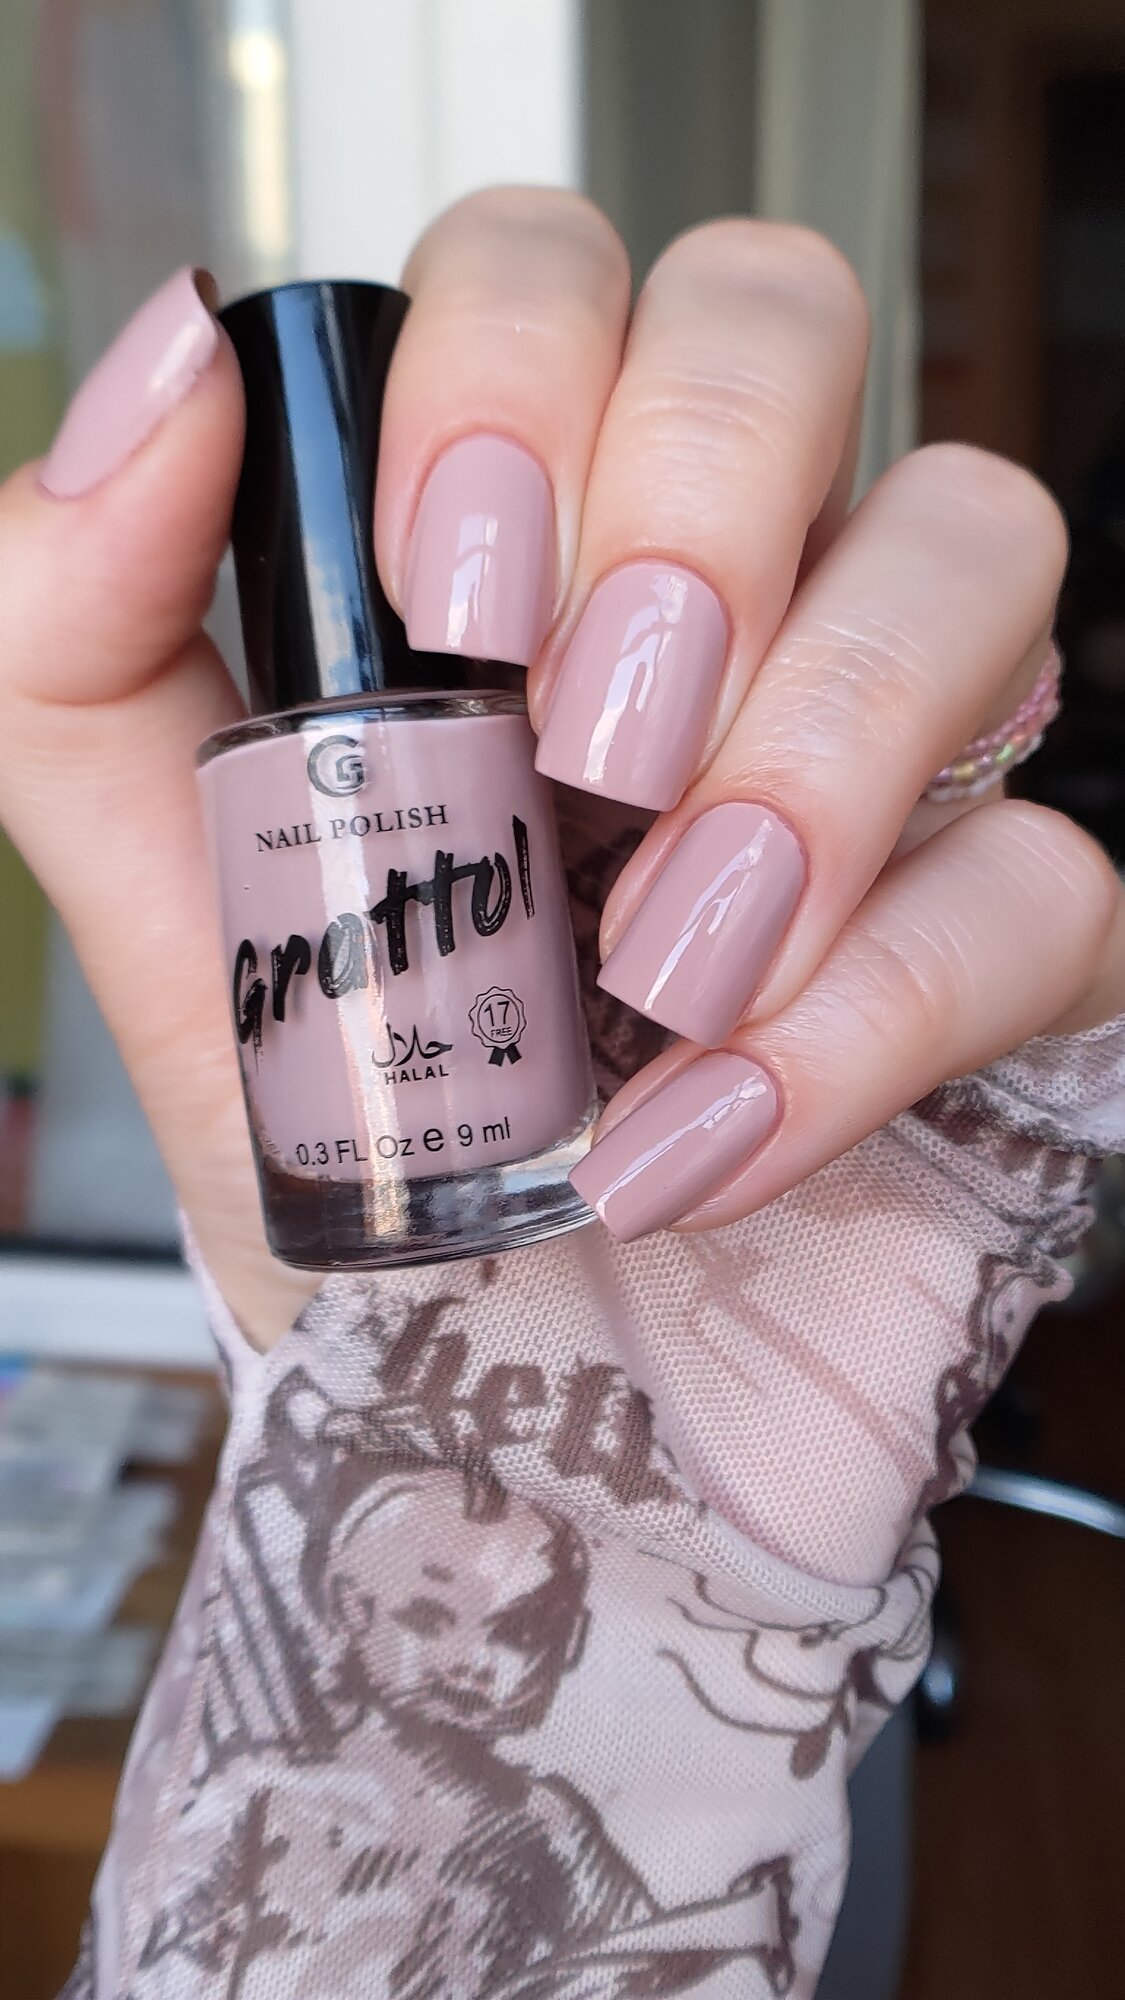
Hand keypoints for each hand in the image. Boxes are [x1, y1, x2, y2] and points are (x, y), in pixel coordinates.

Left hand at [1, 196, 1120, 1348]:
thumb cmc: (342, 1131)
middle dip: (703, 490)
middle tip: (587, 737)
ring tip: (656, 963)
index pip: (557, 273)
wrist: (480, 1401)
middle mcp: (714, 599)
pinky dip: (873, 1004)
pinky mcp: (1008, 937)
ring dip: (818, 737)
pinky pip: (1044, 874)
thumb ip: (78, 627)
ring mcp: (884, 751)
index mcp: (511, 548)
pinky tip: (706, 1134)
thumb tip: (167, 359)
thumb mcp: (151, 883)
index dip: (522, 361)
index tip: (451, 584)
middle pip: (791, 318)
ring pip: (983, 542)